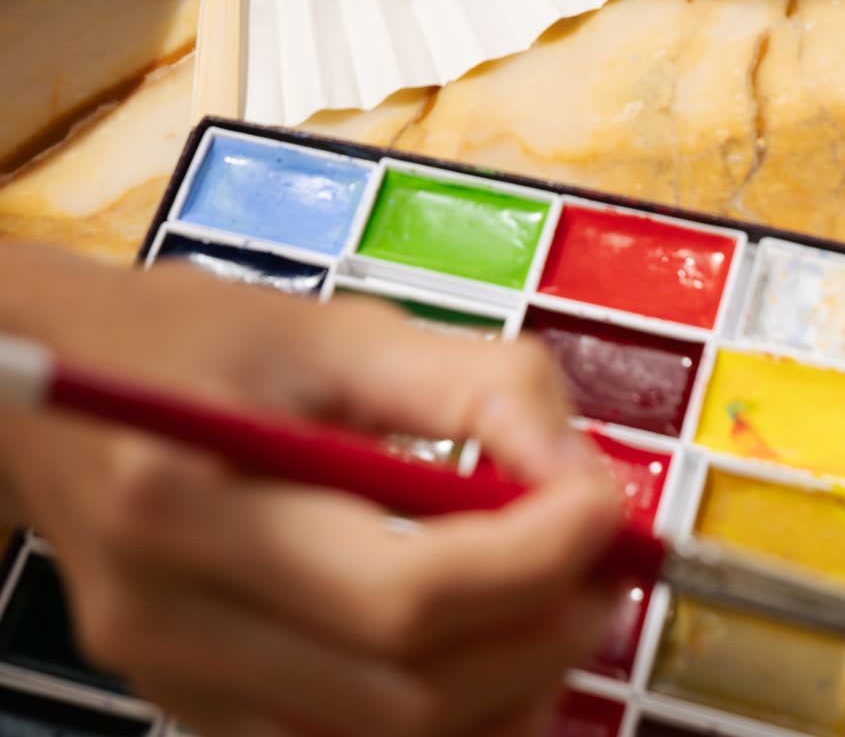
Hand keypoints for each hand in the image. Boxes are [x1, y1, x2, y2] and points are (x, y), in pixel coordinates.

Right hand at [0, 249, 621, 736]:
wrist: (47, 390)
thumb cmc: (192, 340)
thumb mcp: (332, 327)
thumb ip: (471, 383)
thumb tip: (582, 467)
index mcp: (190, 494)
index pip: (400, 585)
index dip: (533, 556)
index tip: (609, 505)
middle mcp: (169, 613)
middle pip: (403, 686)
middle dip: (541, 630)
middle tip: (607, 559)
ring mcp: (173, 680)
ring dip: (507, 686)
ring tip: (562, 601)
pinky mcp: (189, 707)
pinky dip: (441, 713)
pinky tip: (488, 646)